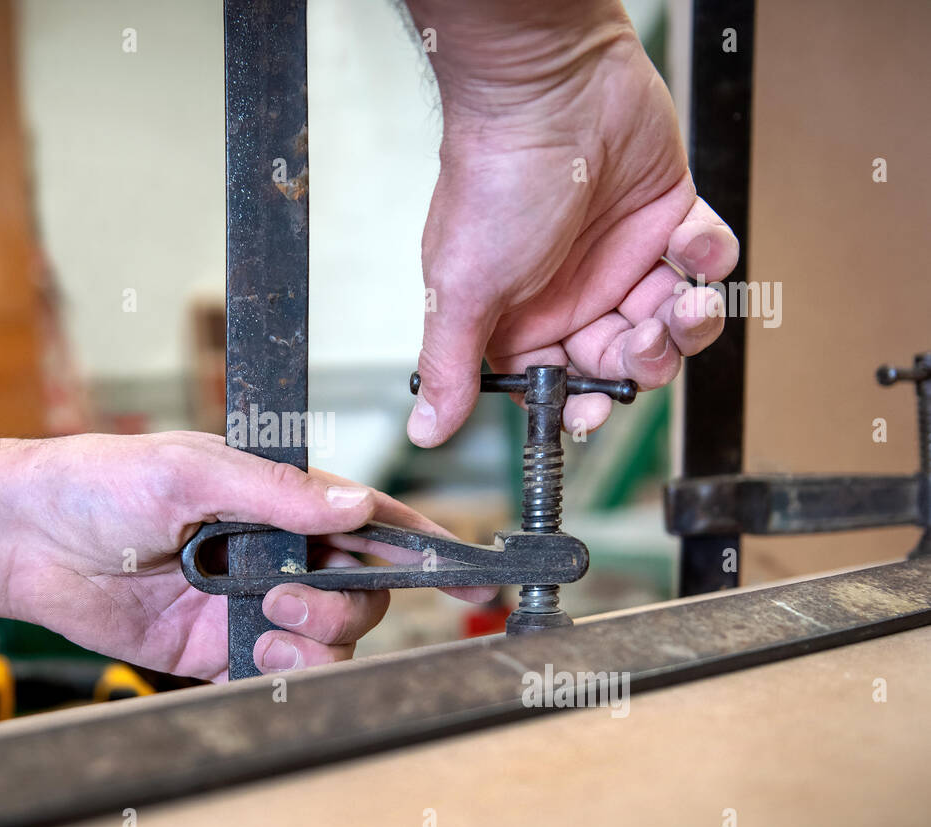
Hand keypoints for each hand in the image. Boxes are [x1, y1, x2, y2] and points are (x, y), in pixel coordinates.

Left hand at [0, 431, 491, 681]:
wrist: (27, 540)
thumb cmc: (100, 481)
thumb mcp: (192, 467)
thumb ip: (278, 492)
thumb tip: (356, 507)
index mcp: (276, 498)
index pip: (366, 519)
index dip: (418, 542)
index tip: (463, 569)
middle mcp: (272, 550)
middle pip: (360, 589)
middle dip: (345, 601)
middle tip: (289, 593)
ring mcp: (247, 600)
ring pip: (326, 637)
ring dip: (313, 638)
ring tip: (262, 623)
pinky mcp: (215, 647)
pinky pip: (273, 672)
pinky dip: (278, 672)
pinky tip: (249, 653)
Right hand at [405, 0, 739, 444]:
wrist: (548, 89)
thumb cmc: (496, 183)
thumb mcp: (464, 290)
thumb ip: (451, 366)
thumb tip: (424, 430)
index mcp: (521, 319)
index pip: (559, 384)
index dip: (582, 401)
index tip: (597, 407)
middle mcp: (572, 292)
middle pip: (624, 359)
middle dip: (643, 360)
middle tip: (645, 338)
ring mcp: (622, 256)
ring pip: (672, 318)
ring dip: (688, 320)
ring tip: (686, 299)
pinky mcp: (666, 216)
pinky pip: (704, 257)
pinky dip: (708, 255)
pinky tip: (687, 235)